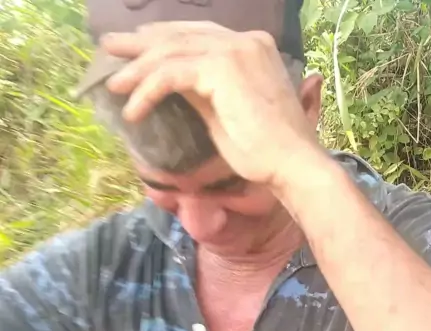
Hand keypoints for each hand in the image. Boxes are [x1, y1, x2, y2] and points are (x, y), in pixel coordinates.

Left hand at [103, 22, 318, 190]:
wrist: (290, 164)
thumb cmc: (264, 152)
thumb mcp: (224, 114)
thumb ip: (202, 93)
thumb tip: (172, 85)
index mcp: (251, 47)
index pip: (197, 35)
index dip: (162, 39)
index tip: (135, 49)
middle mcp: (244, 41)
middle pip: (180, 35)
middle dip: (141, 43)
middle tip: (109, 48)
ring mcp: (235, 50)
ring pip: (172, 51)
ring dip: (138, 70)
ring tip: (114, 85)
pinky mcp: (222, 69)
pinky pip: (172, 74)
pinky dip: (148, 90)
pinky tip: (133, 110)